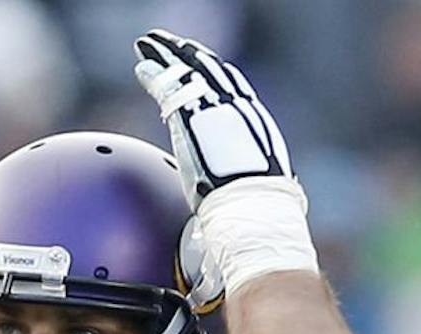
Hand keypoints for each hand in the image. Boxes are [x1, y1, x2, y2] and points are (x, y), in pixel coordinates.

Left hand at [133, 29, 293, 209]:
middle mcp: (235, 106)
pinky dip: (153, 77)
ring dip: (165, 54)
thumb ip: (263, 170)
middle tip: (173, 44)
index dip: (217, 72)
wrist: (251, 202)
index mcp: (254, 119)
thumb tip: (278, 185)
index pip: (234, 86)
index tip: (205, 62)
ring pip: (185, 70)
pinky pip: (167, 89)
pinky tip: (141, 69)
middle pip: (209, 69)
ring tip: (149, 45)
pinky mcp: (189, 118)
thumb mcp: (268, 177)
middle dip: (189, 53)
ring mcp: (212, 108)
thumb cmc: (261, 201)